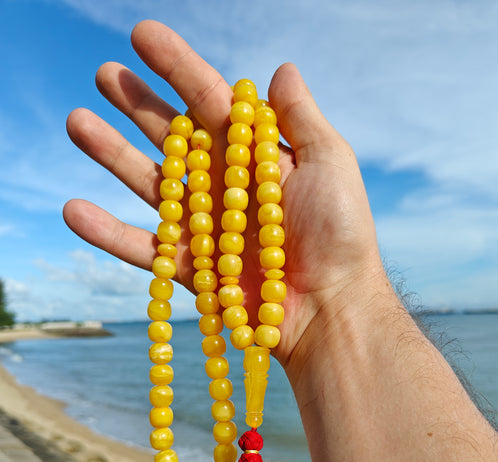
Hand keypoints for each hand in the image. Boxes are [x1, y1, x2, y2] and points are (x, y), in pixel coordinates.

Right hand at [64, 20, 379, 366]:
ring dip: (111, 154)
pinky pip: (142, 249)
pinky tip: (72, 209)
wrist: (331, 306)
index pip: (209, 100)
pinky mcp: (192, 271)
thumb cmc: (339, 234)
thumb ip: (300, 117)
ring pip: (150, 184)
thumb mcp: (330, 162)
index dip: (177, 67)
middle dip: (138, 104)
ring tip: (78, 123)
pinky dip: (107, 232)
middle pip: (173, 137)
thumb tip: (280, 68)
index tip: (142, 34)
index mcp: (255, 155)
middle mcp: (225, 187)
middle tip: (104, 74)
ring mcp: (205, 229)